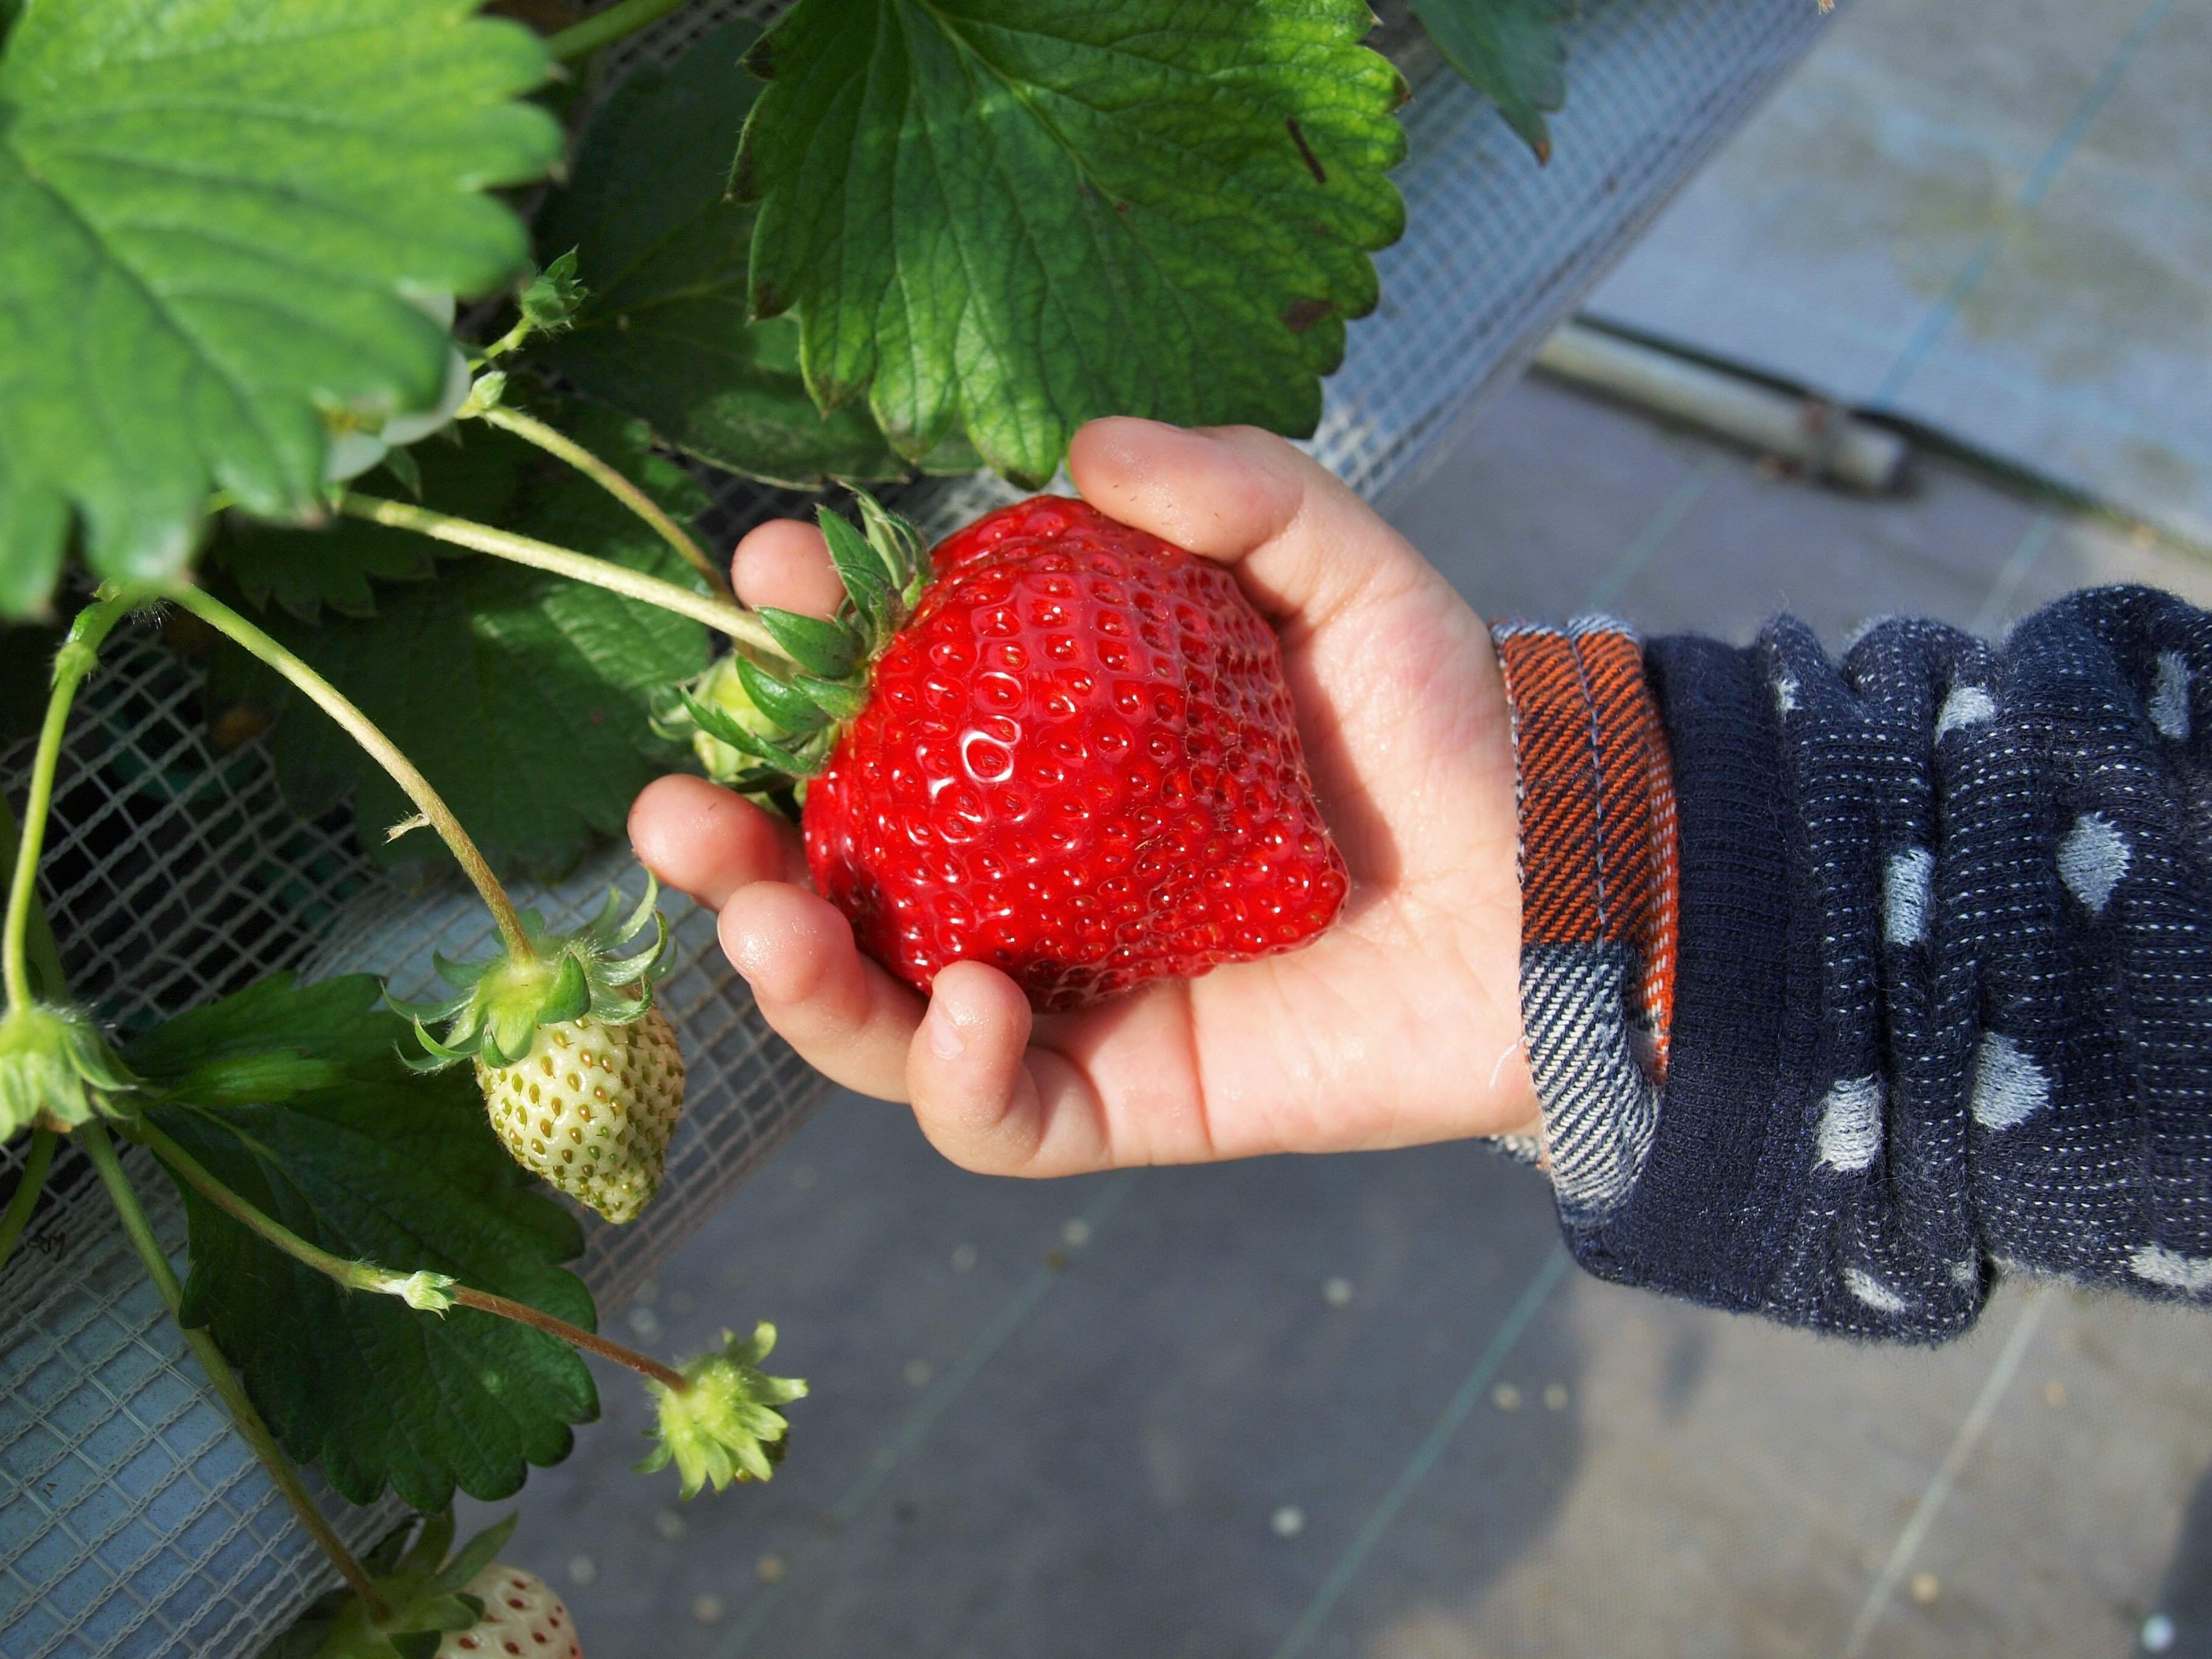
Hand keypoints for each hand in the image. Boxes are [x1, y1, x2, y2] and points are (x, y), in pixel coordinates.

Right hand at [628, 418, 1537, 1174]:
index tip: (766, 581)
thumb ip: (1230, 492)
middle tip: (677, 809)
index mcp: (1054, 753)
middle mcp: (1033, 874)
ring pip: (880, 1011)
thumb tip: (1077, 442)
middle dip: (732, 848)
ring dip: (792, 977)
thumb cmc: (1447, 732)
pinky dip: (955, 1075)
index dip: (808, 655)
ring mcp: (1070, 992)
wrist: (1561, 897)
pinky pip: (999, 1115)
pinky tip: (973, 1007)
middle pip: (839, 876)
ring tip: (761, 918)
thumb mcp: (1344, 576)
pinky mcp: (1126, 1096)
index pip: (888, 710)